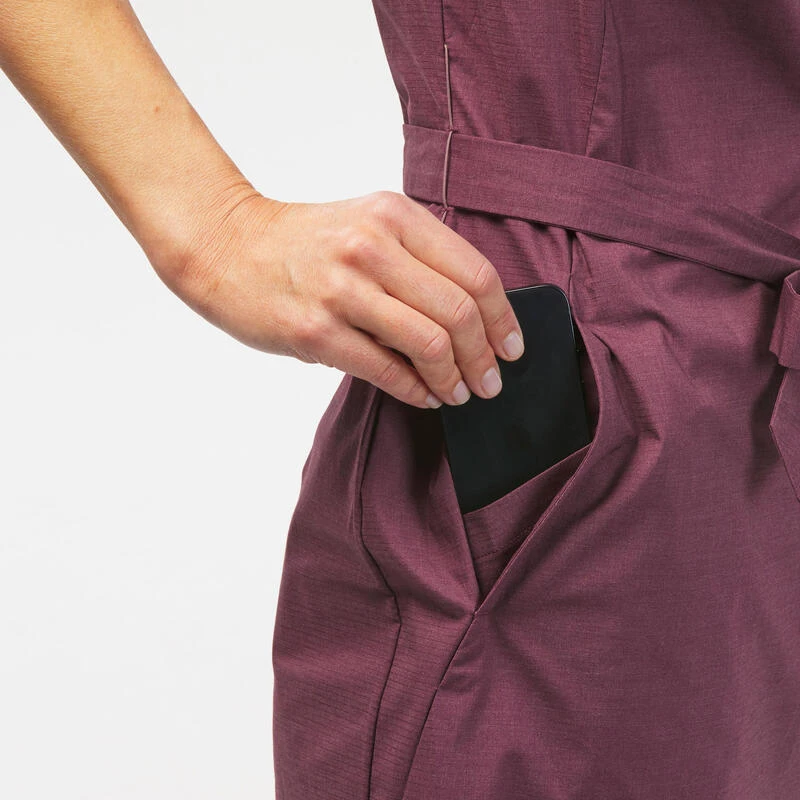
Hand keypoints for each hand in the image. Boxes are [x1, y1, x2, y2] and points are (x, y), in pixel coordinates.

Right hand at [165, 189, 525, 408]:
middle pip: (460, 312)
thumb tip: (472, 320)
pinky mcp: (315, 330)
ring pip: (430, 343)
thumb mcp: (368, 225)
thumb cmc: (304, 243)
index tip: (512, 348)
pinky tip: (424, 396)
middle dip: (484, 357)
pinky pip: (386, 370)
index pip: (475, 272)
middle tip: (490, 383)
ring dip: (454, 379)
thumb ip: (419, 261)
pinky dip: (416, 390)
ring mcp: (342, 289)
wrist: (227, 247)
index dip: (504, 318)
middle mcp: (373, 247)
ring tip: (459, 394)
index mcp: (395, 216)